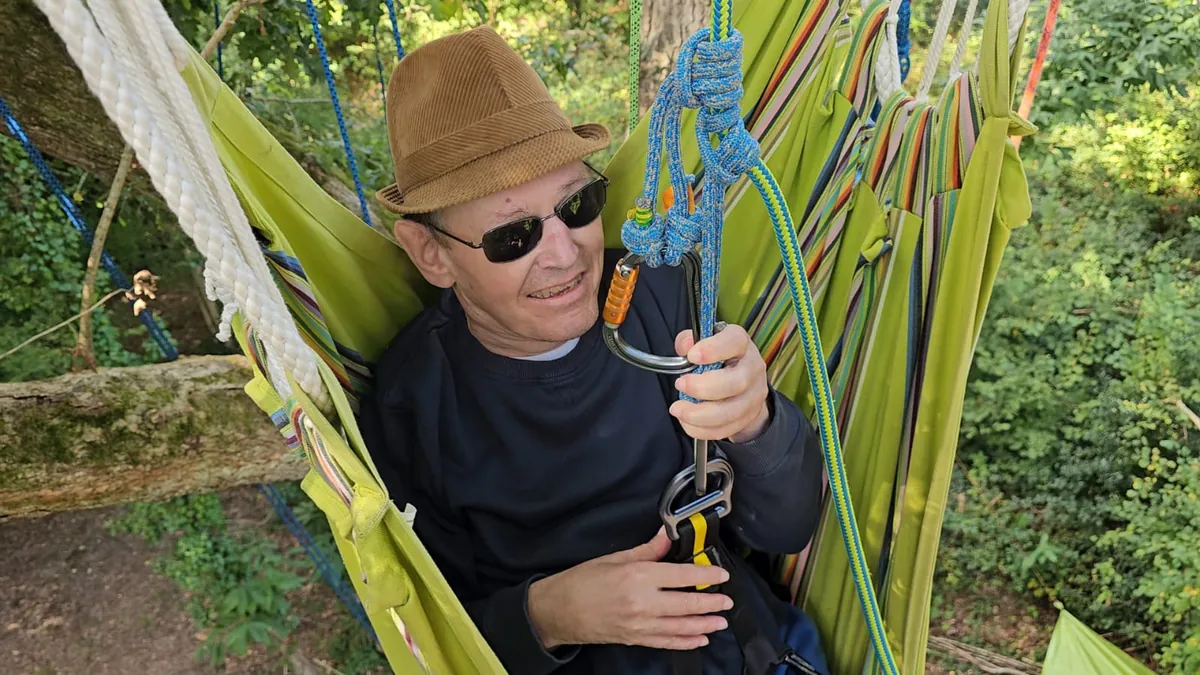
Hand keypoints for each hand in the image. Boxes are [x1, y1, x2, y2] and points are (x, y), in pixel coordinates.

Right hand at [527, 528, 732, 650]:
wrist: (560, 610)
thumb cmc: (583, 581)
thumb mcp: (616, 558)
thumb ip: (648, 550)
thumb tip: (667, 535)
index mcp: (639, 576)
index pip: (682, 575)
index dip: (706, 574)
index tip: (721, 574)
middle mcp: (643, 602)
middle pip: (687, 603)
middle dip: (711, 603)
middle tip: (727, 601)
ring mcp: (640, 624)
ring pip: (681, 627)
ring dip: (704, 625)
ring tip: (720, 622)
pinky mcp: (636, 638)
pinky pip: (667, 642)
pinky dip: (686, 642)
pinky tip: (699, 639)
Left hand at [670, 324, 770, 442]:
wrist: (742, 380)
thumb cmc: (719, 357)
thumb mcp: (704, 341)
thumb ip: (690, 340)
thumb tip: (686, 346)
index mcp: (741, 344)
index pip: (734, 342)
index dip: (713, 350)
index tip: (692, 356)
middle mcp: (752, 368)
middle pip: (737, 383)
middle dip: (703, 388)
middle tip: (681, 384)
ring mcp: (753, 395)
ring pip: (731, 411)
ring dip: (699, 414)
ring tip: (678, 408)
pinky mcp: (747, 417)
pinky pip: (725, 429)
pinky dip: (702, 429)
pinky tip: (687, 422)